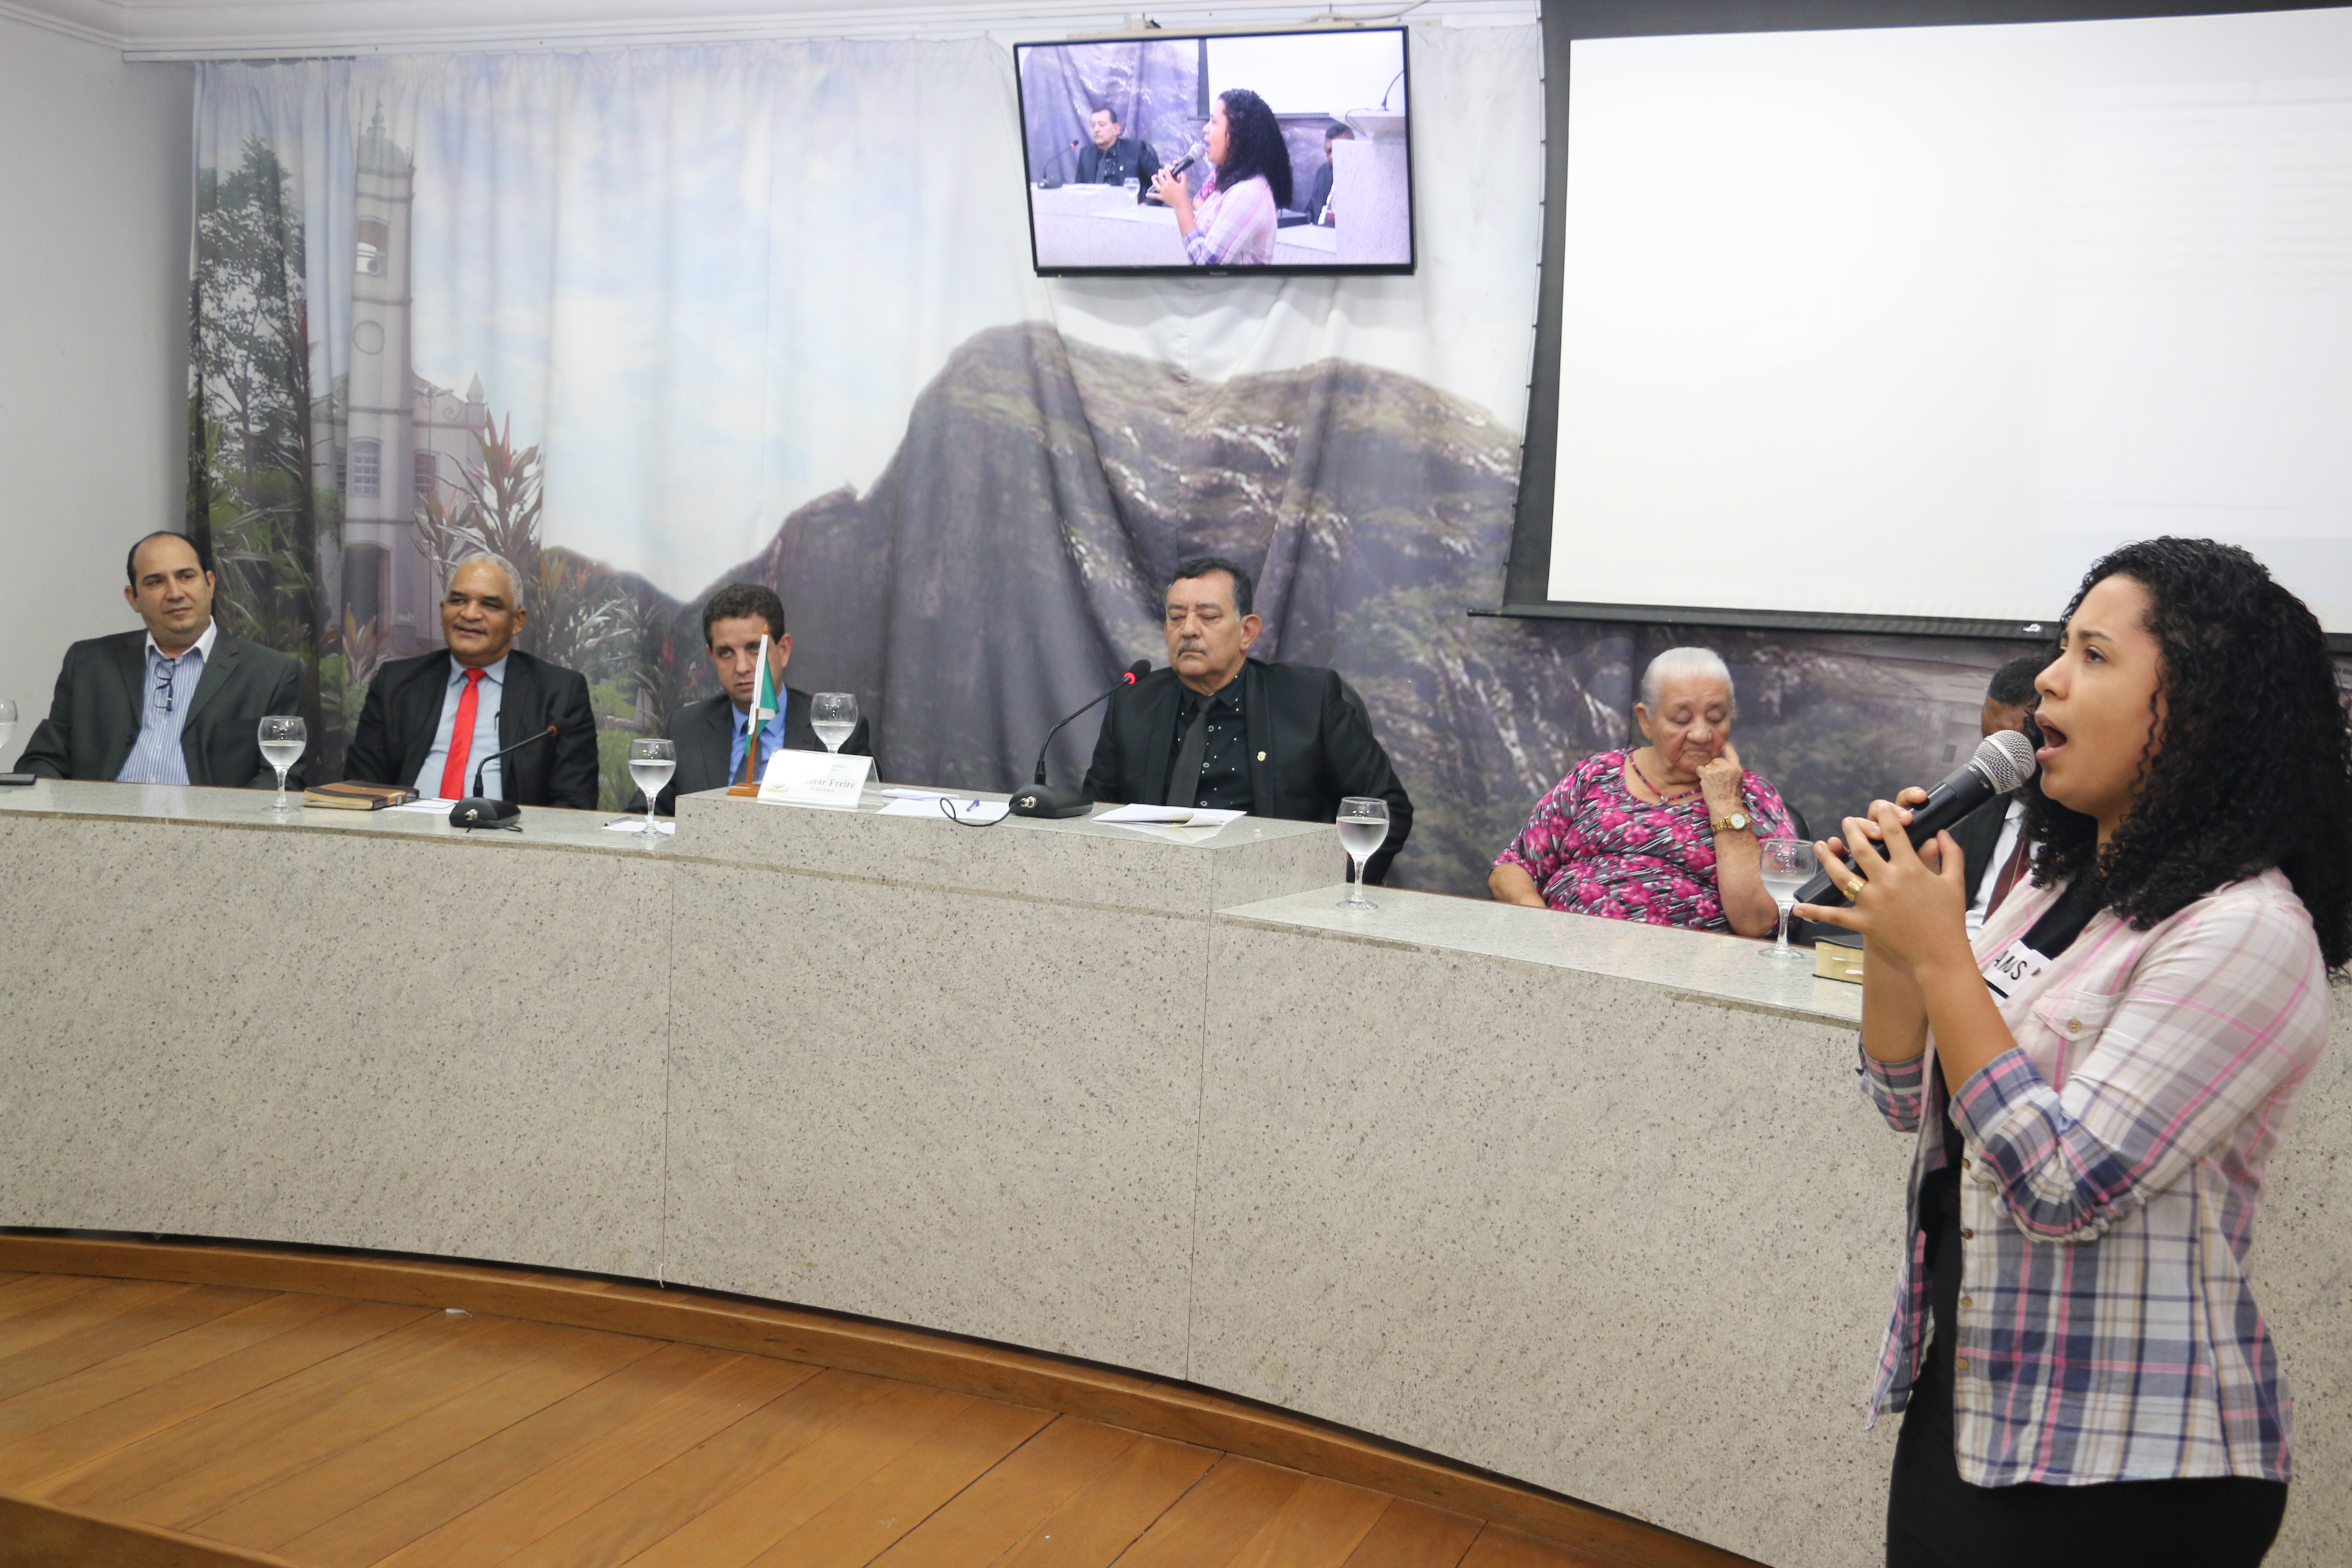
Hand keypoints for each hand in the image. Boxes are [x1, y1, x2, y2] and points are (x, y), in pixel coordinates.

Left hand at [1150, 166, 1192, 221]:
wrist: (1181, 204)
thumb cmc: (1183, 194)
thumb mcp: (1184, 184)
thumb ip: (1183, 177)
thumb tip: (1181, 172)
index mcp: (1170, 182)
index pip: (1167, 172)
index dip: (1166, 168)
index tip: (1167, 166)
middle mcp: (1165, 186)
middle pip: (1160, 177)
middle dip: (1160, 172)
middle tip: (1160, 170)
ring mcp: (1162, 192)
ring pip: (1156, 184)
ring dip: (1154, 180)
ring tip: (1153, 177)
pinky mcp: (1161, 197)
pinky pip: (1155, 196)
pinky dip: (1151, 195)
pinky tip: (1147, 194)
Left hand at [1696, 741, 1745, 814]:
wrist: (1726, 806)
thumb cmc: (1732, 797)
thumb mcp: (1738, 781)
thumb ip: (1732, 771)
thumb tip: (1725, 766)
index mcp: (1736, 768)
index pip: (1731, 753)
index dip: (1727, 748)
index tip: (1724, 745)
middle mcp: (1727, 767)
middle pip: (1717, 760)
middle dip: (1715, 767)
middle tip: (1716, 778)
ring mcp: (1717, 770)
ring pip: (1708, 765)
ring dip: (1708, 772)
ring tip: (1711, 783)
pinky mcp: (1707, 774)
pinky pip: (1700, 769)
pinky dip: (1700, 773)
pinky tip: (1704, 780)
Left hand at [1795, 796, 1971, 977]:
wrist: (1940, 954)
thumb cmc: (1949, 917)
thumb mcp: (1955, 882)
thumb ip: (1950, 853)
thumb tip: (1941, 832)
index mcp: (1910, 869)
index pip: (1893, 833)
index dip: (1885, 815)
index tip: (1879, 807)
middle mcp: (1888, 882)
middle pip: (1862, 848)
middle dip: (1852, 831)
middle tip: (1846, 822)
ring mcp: (1872, 902)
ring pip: (1842, 875)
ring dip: (1828, 858)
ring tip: (1820, 845)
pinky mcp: (1864, 922)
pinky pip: (1835, 915)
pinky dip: (1815, 911)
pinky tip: (1798, 907)